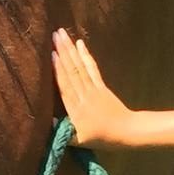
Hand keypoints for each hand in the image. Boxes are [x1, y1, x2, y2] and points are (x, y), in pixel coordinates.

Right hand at [52, 28, 139, 148]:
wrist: (126, 132)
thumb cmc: (100, 138)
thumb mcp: (78, 140)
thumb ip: (62, 131)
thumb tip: (47, 121)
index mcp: (76, 108)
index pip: (65, 85)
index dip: (58, 69)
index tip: (51, 53)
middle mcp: (84, 95)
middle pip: (72, 70)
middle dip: (63, 51)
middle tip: (55, 34)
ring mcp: (93, 88)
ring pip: (80, 66)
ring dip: (71, 49)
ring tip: (63, 34)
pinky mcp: (101, 85)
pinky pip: (91, 68)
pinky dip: (86, 55)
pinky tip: (80, 44)